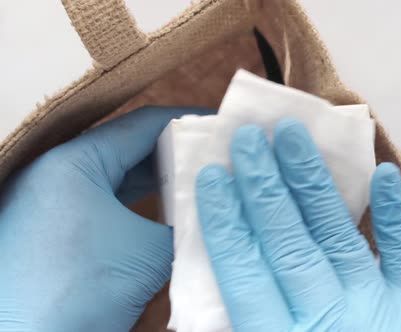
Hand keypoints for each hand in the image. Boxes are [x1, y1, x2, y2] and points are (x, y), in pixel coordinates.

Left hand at [0, 107, 209, 331]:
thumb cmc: (79, 293)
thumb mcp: (149, 252)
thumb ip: (189, 222)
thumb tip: (217, 208)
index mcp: (74, 162)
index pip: (143, 124)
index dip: (189, 122)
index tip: (223, 128)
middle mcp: (58, 173)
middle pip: (131, 148)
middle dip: (178, 153)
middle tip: (218, 157)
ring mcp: (53, 201)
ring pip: (120, 177)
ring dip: (161, 180)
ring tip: (201, 182)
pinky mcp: (57, 229)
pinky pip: (108, 202)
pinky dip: (140, 203)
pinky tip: (170, 211)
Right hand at [196, 119, 400, 330]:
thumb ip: (235, 326)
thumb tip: (207, 288)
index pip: (245, 270)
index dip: (226, 221)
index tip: (212, 177)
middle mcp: (327, 318)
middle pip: (289, 242)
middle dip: (265, 186)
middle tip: (249, 137)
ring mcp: (375, 307)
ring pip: (336, 235)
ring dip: (312, 182)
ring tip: (293, 138)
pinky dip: (395, 214)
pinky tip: (384, 173)